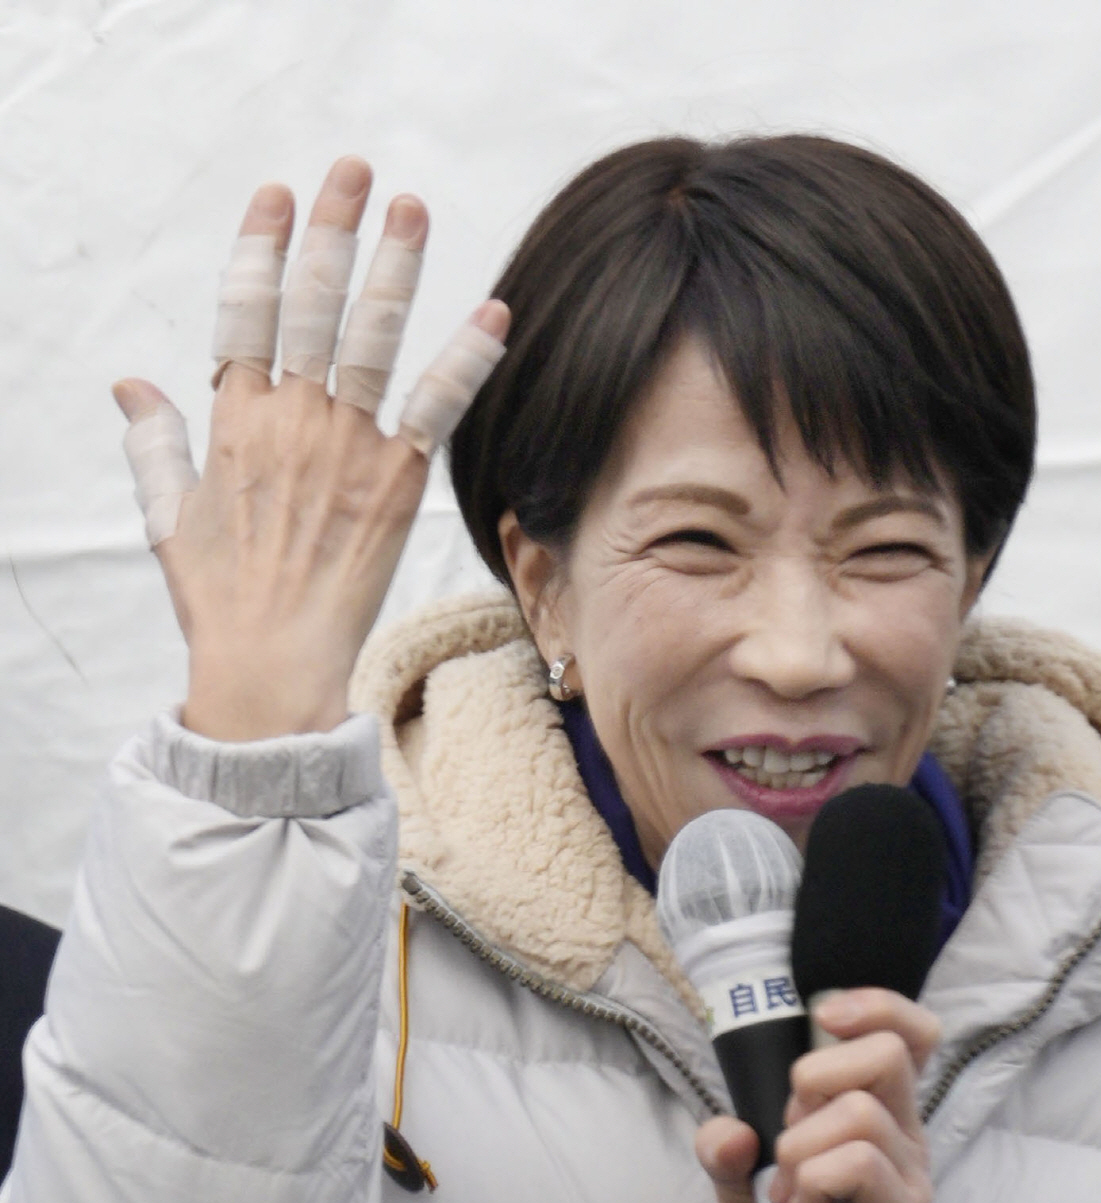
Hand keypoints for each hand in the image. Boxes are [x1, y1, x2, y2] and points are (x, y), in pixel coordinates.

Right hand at [114, 156, 509, 741]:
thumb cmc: (220, 595)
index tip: (276, 194)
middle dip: (330, 228)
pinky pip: (436, 406)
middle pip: (309, 302)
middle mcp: (289, 416)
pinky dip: (466, 358)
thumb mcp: (169, 513)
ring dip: (392, 264)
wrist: (270, 660)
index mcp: (233, 417)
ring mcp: (345, 444)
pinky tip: (495, 312)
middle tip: (353, 169)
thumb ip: (155, 442)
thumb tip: (130, 384)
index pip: (244, 309)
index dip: (260, 246)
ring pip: (370, 334)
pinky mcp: (396, 480)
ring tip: (410, 206)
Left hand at [696, 987, 939, 1202]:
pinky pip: (860, 1165)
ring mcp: (910, 1179)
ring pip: (860, 1112)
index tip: (828, 1017)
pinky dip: (815, 1178)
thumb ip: (727, 1155)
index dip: (875, 1007)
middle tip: (790, 1133)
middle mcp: (905, 1138)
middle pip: (886, 1054)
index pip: (907, 1033)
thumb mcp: (745, 1195)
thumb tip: (728, 1132)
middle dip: (815, 1078)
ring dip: (802, 1145)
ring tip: (789, 1191)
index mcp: (878, 1114)